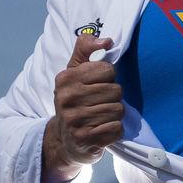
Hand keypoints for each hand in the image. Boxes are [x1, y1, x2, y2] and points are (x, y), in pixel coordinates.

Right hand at [42, 33, 123, 182]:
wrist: (64, 140)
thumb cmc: (75, 102)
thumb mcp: (75, 72)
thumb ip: (86, 49)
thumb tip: (106, 41)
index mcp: (65, 78)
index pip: (107, 70)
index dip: (108, 78)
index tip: (97, 86)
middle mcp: (66, 98)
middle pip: (116, 90)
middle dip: (113, 98)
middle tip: (100, 105)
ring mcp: (74, 120)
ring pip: (118, 109)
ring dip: (115, 115)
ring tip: (101, 118)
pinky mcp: (84, 139)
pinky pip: (117, 128)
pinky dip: (115, 130)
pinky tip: (102, 131)